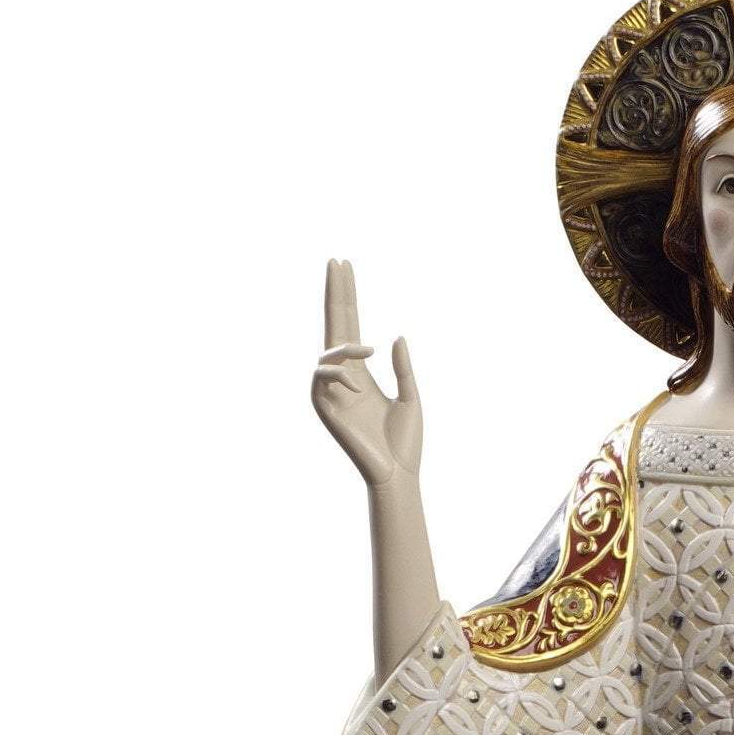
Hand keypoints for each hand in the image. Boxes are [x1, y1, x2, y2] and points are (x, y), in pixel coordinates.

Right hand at [311, 258, 420, 486]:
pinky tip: (357, 386)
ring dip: (346, 346)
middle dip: (336, 293)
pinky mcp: (324, 407)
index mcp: (361, 371)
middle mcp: (343, 376)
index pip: (350, 324)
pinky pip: (322, 378)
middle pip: (334, 325)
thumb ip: (403, 368)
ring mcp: (331, 391)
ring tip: (368, 349)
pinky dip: (339, 375)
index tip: (345, 265)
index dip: (347, 295)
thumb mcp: (411, 398)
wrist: (397, 473)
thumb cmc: (404, 442)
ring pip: (326, 352)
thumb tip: (397, 337)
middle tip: (336, 261)